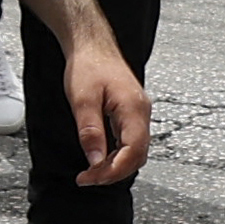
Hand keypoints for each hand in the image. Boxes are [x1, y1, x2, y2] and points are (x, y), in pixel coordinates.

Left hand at [61, 32, 153, 187]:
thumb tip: (95, 161)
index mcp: (133, 108)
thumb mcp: (82, 100)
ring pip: (136, 150)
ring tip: (92, 171)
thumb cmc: (88, 66)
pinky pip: (131, 141)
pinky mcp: (132, 113)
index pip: (133, 151)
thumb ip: (90, 132)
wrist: (93, 45)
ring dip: (116, 165)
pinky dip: (117, 155)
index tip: (90, 178)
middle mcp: (142, 112)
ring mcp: (139, 113)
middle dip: (114, 172)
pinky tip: (101, 156)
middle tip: (87, 178)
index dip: (114, 170)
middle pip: (137, 155)